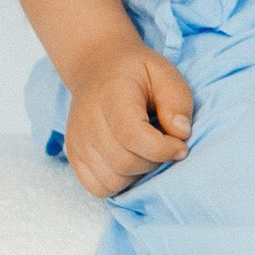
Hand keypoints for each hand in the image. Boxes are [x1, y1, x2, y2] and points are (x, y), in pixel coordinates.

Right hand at [62, 44, 194, 197]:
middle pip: (124, 163)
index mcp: (111, 97)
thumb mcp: (164, 74)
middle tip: (165, 146)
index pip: (133, 137)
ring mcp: (76, 140)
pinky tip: (129, 162)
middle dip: (154, 162)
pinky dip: (119, 183)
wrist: (96, 66)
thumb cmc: (135, 73)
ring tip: (146, 151)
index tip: (180, 145)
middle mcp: (87, 121)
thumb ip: (177, 101)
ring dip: (138, 174)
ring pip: (112, 180)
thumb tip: (181, 134)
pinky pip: (97, 187)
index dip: (163, 149)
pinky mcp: (73, 155)